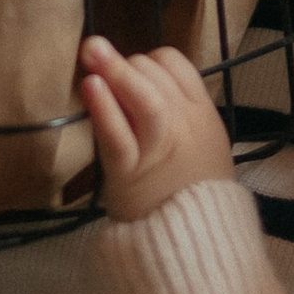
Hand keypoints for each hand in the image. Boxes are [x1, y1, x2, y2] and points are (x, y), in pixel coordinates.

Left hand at [78, 35, 235, 221]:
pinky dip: (104, 110)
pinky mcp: (130, 173)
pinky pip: (118, 136)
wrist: (196, 244)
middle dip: (125, 65)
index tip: (134, 76)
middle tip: (99, 59)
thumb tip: (143, 80)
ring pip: (145, 99)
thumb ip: (181, 113)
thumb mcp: (203, 146)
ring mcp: (158, 149)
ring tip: (92, 50)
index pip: (176, 65)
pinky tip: (90, 86)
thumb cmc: (191, 193)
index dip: (149, 61)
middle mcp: (185, 127)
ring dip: (116, 71)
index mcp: (202, 116)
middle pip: (155, 76)